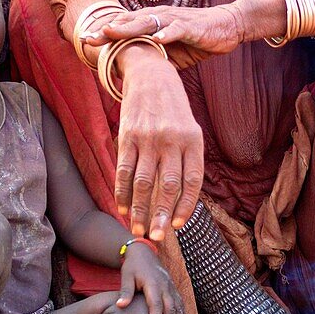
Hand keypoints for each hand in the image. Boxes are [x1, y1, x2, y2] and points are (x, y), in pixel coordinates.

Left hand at [88, 3, 245, 69]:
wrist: (226, 26)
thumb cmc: (195, 38)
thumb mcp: (169, 52)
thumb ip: (151, 58)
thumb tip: (132, 75)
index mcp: (151, 23)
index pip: (123, 28)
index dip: (104, 35)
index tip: (84, 42)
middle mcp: (158, 17)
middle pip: (128, 23)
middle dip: (107, 30)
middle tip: (88, 37)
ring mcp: (173, 20)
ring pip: (147, 23)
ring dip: (129, 27)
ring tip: (111, 32)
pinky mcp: (190, 26)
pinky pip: (176, 29)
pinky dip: (166, 33)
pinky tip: (156, 39)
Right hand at [114, 51, 203, 240]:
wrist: (151, 76)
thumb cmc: (174, 110)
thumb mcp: (190, 129)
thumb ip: (187, 160)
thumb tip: (180, 201)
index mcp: (193, 140)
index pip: (191, 180)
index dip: (185, 206)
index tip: (177, 225)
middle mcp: (172, 139)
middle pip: (167, 185)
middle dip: (162, 215)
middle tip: (157, 238)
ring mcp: (148, 137)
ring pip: (143, 181)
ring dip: (140, 209)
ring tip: (138, 229)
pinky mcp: (128, 135)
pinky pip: (124, 169)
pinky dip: (122, 191)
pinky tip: (122, 207)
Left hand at [116, 243, 186, 313]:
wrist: (143, 252)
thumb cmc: (133, 266)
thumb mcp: (126, 276)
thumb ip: (125, 291)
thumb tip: (120, 305)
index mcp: (153, 283)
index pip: (155, 303)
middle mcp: (165, 285)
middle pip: (169, 308)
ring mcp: (171, 286)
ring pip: (178, 306)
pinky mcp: (173, 287)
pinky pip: (180, 302)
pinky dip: (183, 313)